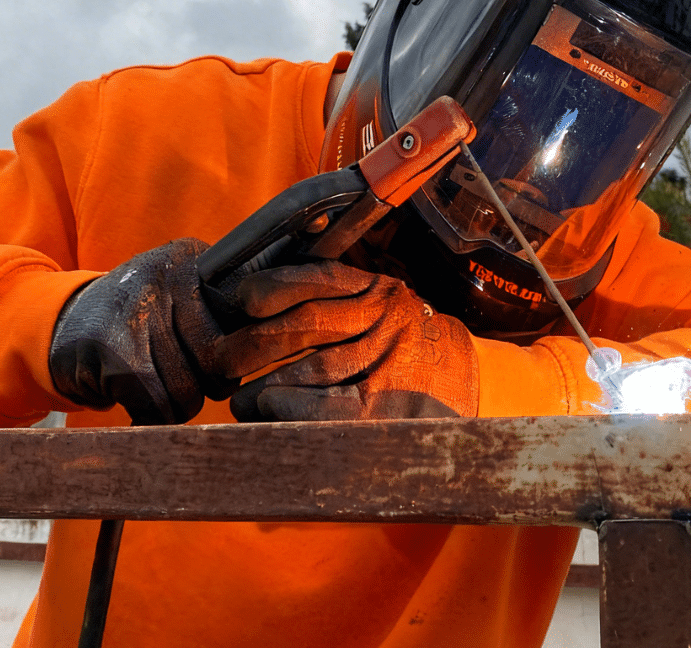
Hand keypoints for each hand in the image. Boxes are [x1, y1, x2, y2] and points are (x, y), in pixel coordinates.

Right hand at [48, 238, 225, 424]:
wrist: (61, 325)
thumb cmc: (142, 319)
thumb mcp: (183, 295)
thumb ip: (227, 311)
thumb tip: (281, 343)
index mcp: (191, 258)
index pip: (243, 319)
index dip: (238, 354)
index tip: (225, 364)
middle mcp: (166, 274)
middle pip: (218, 360)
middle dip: (210, 384)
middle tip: (188, 380)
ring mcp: (136, 308)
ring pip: (189, 389)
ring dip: (178, 405)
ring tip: (157, 386)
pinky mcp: (109, 347)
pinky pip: (156, 404)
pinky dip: (150, 416)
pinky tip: (136, 399)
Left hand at [224, 261, 478, 420]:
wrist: (467, 383)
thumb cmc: (407, 346)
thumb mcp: (382, 309)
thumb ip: (337, 300)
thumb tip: (256, 307)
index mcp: (380, 292)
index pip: (322, 281)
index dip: (276, 286)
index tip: (244, 300)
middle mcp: (387, 321)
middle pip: (309, 324)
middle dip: (256, 341)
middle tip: (222, 360)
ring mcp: (391, 364)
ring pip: (314, 367)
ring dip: (265, 385)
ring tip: (242, 399)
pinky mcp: (388, 406)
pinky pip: (330, 408)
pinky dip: (293, 408)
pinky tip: (271, 410)